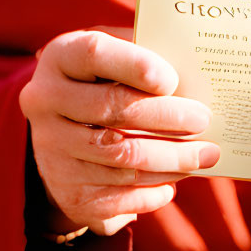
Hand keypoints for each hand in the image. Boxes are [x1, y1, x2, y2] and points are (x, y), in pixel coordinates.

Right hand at [19, 27, 218, 236]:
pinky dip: (152, 192)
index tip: (172, 80)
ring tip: (205, 154)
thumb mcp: (115, 55)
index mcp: (60, 56)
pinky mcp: (66, 190)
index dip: (136, 65)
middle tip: (203, 120)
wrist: (61, 128)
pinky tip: (173, 181)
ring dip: (171, 159)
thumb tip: (196, 72)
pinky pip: (117, 197)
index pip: (95, 54)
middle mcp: (45, 100)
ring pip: (121, 158)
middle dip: (167, 117)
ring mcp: (51, 149)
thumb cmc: (105, 79)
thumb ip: (146, 55)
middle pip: (112, 110)